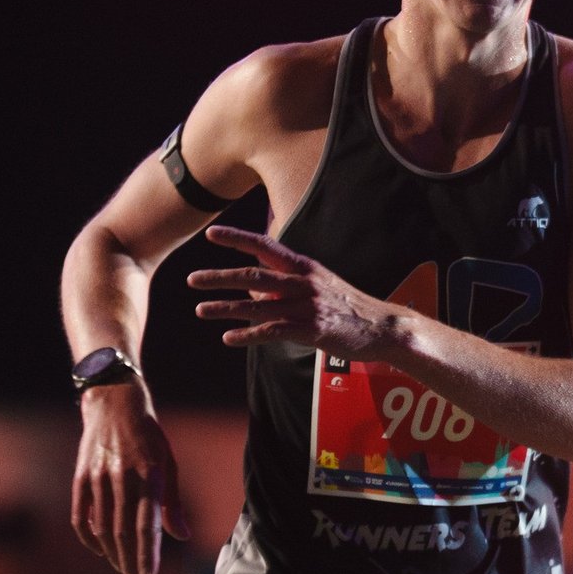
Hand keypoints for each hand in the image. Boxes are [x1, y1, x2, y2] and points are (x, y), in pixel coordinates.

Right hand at [70, 382, 190, 573]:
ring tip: (122, 568)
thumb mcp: (167, 462)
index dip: (148, 552)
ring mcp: (99, 476)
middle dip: (130, 558)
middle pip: (124, 530)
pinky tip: (100, 549)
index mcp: (150, 473)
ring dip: (112, 552)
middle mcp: (123, 476)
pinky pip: (81, 515)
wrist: (114, 404)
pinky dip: (89, 536)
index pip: (147, 523)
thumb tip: (182, 536)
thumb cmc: (148, 436)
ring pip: (103, 526)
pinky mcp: (81, 476)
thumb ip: (172, 502)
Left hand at [188, 225, 399, 359]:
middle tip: (193, 280)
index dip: (237, 240)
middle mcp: (303, 282)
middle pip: (254, 276)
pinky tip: (229, 338)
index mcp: (304, 267)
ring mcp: (307, 306)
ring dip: (226, 308)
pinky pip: (272, 331)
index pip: (265, 246)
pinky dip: (248, 335)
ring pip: (258, 305)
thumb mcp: (317, 287)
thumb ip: (284, 286)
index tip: (212, 235)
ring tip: (201, 310)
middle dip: (220, 278)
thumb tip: (251, 291)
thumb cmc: (346, 306)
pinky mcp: (311, 330)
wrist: (379, 327)